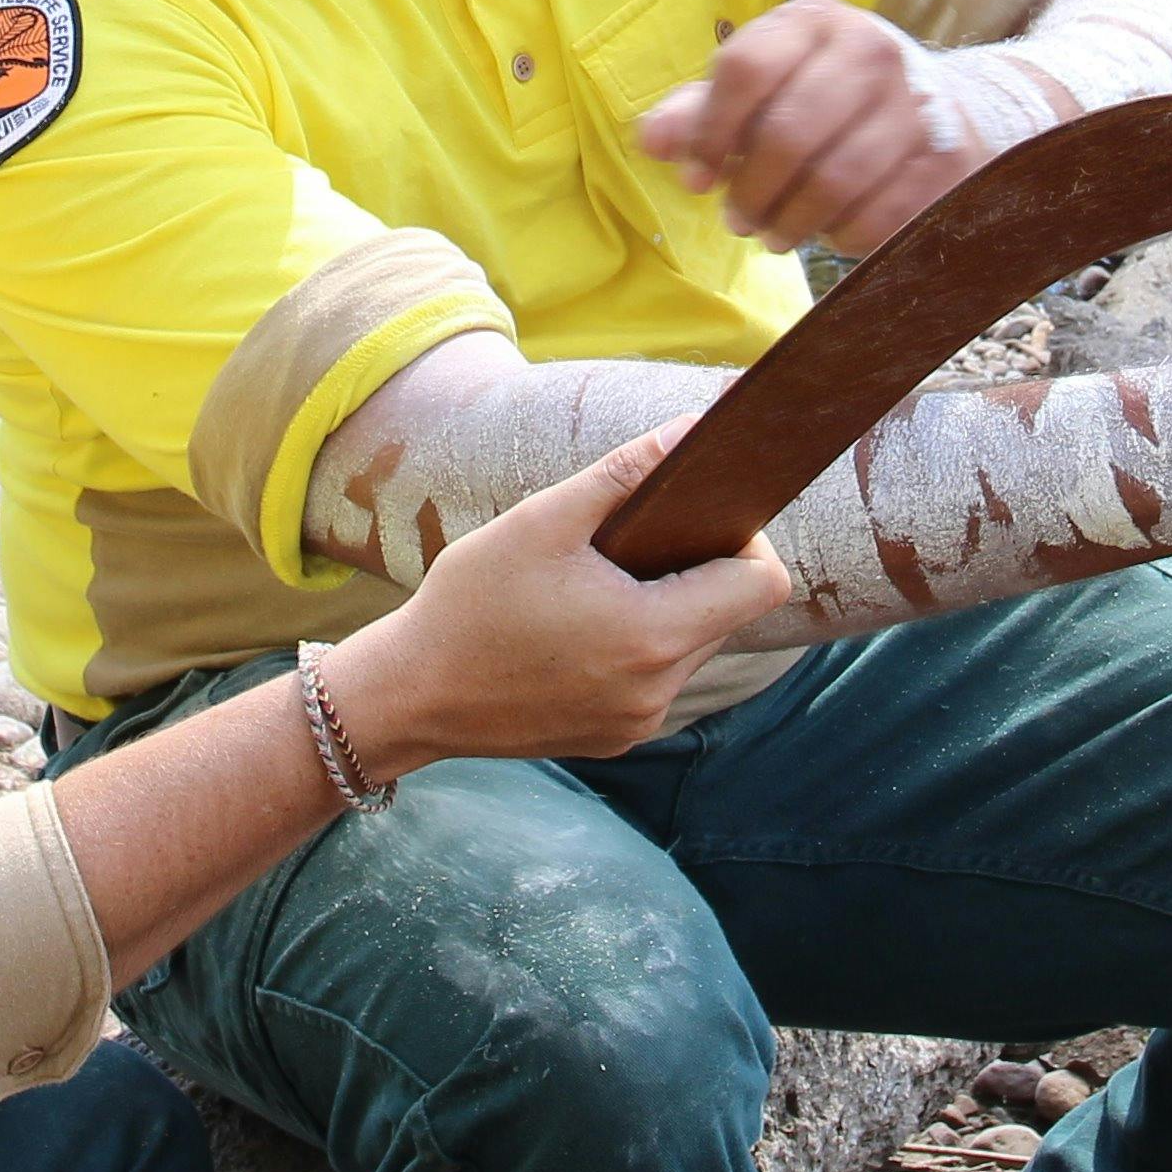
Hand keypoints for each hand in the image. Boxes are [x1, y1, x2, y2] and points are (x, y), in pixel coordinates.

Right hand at [314, 425, 790, 770]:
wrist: (408, 695)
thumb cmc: (470, 602)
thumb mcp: (543, 521)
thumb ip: (625, 474)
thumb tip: (693, 432)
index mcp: (652, 634)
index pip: (762, 583)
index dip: (745, 539)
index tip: (696, 516)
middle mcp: (658, 690)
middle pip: (728, 614)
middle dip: (697, 571)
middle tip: (631, 543)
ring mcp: (638, 723)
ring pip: (692, 649)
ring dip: (666, 611)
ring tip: (597, 587)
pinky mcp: (615, 740)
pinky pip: (655, 683)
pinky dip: (636, 650)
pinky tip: (579, 630)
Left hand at [636, 0, 1035, 253]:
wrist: (935, 109)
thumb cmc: (824, 99)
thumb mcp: (764, 88)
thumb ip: (702, 112)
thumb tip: (651, 140)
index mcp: (815, 20)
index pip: (746, 68)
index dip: (709, 132)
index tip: (697, 178)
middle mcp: (871, 49)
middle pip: (787, 133)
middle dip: (750, 191)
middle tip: (738, 219)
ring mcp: (915, 103)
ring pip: (833, 182)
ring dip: (789, 222)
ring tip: (773, 232)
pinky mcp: (944, 158)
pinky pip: (875, 215)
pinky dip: (839, 236)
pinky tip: (827, 230)